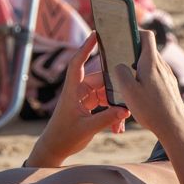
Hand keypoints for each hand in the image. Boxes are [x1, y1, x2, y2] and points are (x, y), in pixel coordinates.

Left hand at [25, 34, 129, 165]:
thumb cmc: (64, 138)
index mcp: (72, 91)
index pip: (78, 64)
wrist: (54, 150)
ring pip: (106, 93)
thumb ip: (107, 119)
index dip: (86, 48)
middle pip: (101, 81)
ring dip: (115, 106)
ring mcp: (84, 98)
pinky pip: (105, 103)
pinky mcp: (88, 106)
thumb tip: (126, 110)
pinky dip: (112, 113)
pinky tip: (118, 128)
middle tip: (129, 101)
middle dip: (116, 92)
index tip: (96, 34)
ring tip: (121, 123)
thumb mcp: (87, 129)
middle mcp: (78, 91)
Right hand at [108, 30, 183, 141]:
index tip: (123, 35)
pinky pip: (157, 75)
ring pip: (152, 64)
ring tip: (128, 80)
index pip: (146, 36)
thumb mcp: (128, 92)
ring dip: (140, 67)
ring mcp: (168, 76)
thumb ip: (120, 73)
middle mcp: (162, 66)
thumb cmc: (151, 110)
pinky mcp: (170, 86)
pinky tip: (140, 92)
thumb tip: (119, 65)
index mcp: (151, 63)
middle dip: (133, 52)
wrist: (175, 127)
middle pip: (147, 50)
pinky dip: (147, 77)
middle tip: (120, 61)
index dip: (135, 31)